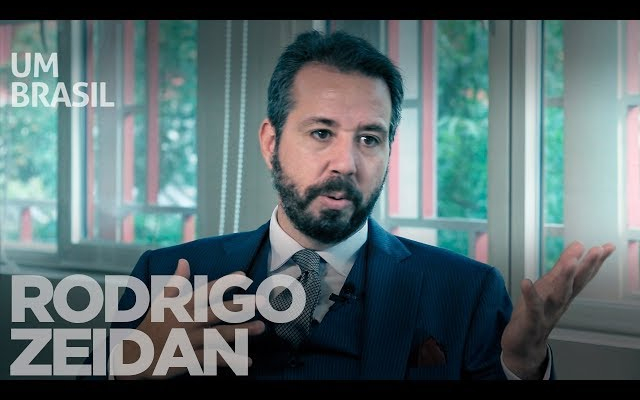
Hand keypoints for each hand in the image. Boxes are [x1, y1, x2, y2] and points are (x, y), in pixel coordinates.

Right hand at [114, 259, 265, 378]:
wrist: (132, 358)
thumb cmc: (150, 327)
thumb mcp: (160, 302)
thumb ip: (175, 283)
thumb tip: (184, 261)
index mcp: (180, 306)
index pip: (206, 290)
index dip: (225, 282)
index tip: (243, 276)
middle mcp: (186, 321)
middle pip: (217, 312)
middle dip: (240, 306)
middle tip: (261, 301)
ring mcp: (187, 341)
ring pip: (218, 335)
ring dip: (241, 332)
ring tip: (261, 327)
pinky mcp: (187, 360)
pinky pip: (213, 360)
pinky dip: (231, 361)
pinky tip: (248, 362)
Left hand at [501, 241, 615, 378]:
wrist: (524, 346)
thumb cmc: (537, 313)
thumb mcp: (549, 286)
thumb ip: (563, 267)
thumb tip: (579, 245)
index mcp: (565, 294)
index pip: (582, 276)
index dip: (595, 262)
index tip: (607, 247)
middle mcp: (560, 303)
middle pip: (576, 284)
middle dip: (587, 267)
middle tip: (598, 250)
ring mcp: (547, 313)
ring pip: (559, 295)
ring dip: (565, 279)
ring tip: (571, 262)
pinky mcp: (531, 322)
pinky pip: (532, 308)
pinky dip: (530, 296)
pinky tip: (526, 281)